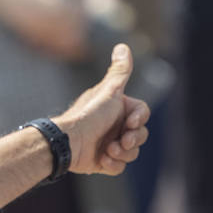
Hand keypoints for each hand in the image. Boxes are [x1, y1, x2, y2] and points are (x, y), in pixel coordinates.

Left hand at [55, 44, 150, 176]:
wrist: (69, 143)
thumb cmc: (90, 116)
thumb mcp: (109, 91)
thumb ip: (120, 71)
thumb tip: (122, 46)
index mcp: (117, 109)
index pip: (142, 115)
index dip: (140, 120)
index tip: (130, 123)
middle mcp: (114, 125)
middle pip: (141, 135)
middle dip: (132, 140)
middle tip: (122, 140)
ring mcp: (109, 144)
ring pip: (132, 152)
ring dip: (122, 153)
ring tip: (108, 150)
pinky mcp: (103, 161)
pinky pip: (119, 166)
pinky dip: (112, 164)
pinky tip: (101, 159)